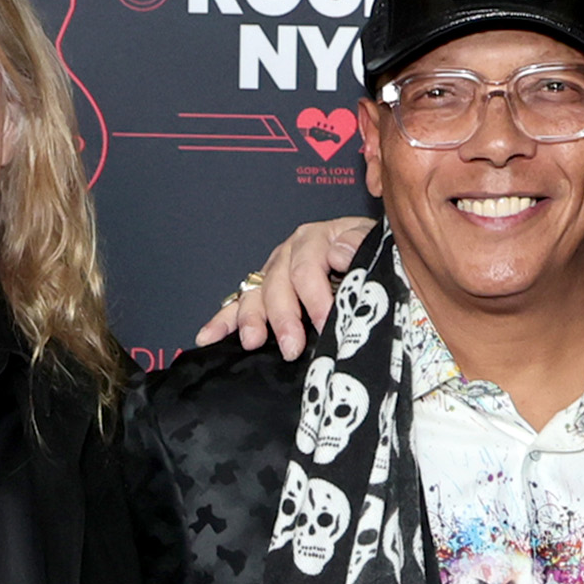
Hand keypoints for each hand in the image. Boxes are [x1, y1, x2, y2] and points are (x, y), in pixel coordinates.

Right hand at [192, 219, 375, 356]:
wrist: (374, 261)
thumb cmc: (375, 258)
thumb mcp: (376, 243)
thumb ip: (360, 243)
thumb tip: (337, 251)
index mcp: (320, 237)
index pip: (308, 267)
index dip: (315, 298)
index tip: (324, 325)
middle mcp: (293, 251)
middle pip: (278, 282)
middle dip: (283, 317)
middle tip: (292, 346)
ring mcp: (275, 271)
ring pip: (256, 293)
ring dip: (252, 319)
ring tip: (254, 341)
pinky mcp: (264, 292)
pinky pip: (238, 304)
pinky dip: (223, 321)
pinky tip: (208, 337)